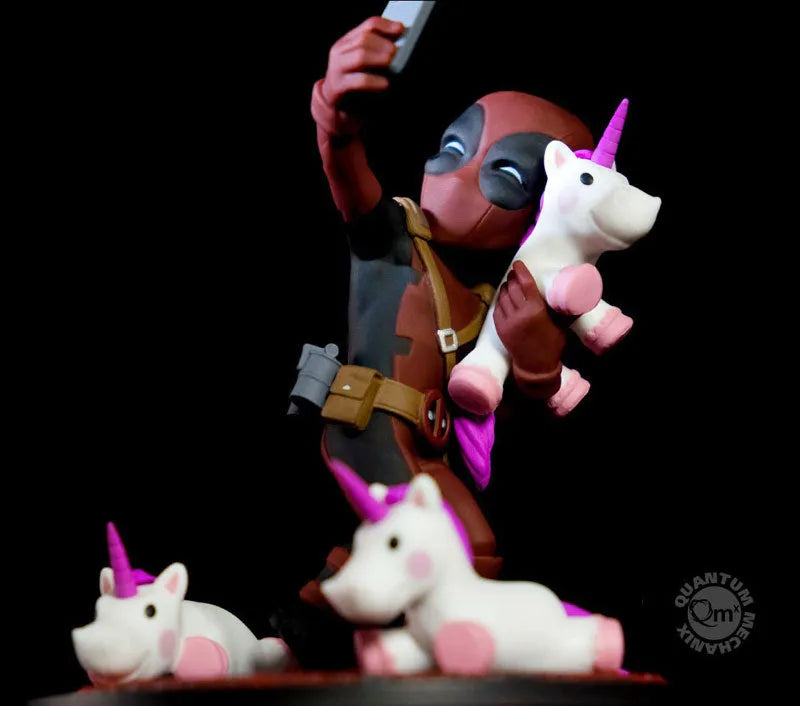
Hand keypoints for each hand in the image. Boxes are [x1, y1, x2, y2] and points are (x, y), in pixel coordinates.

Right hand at [321, 17, 403, 107]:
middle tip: (396, 51)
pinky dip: (375, 81)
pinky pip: (359, 81)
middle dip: (383, 44)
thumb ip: (376, 51)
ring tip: (390, 62)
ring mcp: (337, 69)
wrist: (337, 104)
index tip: (400, 29)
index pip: (368, 25)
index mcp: (347, 41)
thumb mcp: (365, 62)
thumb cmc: (356, 81)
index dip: (386, 25)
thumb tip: (400, 45)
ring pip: (360, 56)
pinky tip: (385, 83)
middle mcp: (339, 52)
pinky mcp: (339, 87)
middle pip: (364, 39)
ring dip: (379, 58)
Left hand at [494, 261, 564, 397]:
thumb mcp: (561, 324)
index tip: (518, 264)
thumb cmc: (552, 345)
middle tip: (514, 272)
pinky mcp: (500, 329)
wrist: (536, 367)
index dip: (520, 271)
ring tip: (509, 282)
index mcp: (536, 311)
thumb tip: (573, 292)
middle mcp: (520, 315)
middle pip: (512, 288)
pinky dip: (499, 300)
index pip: (526, 284)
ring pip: (503, 297)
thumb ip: (562, 308)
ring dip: (505, 287)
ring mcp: (507, 322)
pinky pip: (497, 308)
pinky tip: (503, 296)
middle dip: (512, 278)